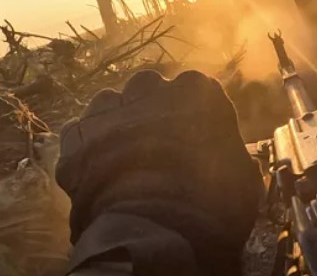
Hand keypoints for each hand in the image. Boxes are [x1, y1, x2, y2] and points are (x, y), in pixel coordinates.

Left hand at [57, 70, 261, 274]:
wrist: (154, 228)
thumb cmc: (211, 200)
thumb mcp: (242, 175)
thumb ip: (232, 154)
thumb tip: (233, 160)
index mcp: (197, 89)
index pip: (196, 89)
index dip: (195, 115)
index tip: (196, 138)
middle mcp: (150, 87)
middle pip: (149, 88)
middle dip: (152, 109)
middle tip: (159, 145)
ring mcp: (108, 108)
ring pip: (110, 104)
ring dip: (117, 123)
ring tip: (126, 158)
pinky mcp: (75, 136)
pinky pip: (81, 134)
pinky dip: (88, 150)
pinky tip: (101, 174)